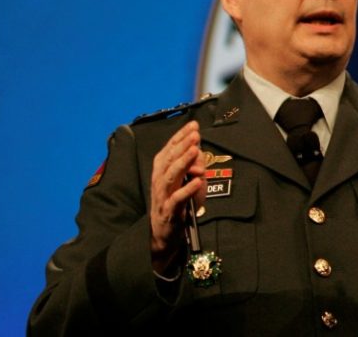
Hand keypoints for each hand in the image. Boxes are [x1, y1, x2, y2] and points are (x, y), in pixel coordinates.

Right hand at [149, 121, 205, 273]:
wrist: (165, 233)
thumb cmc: (179, 203)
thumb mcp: (189, 180)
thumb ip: (193, 164)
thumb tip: (198, 148)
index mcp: (161, 171)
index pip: (169, 150)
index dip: (180, 137)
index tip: (193, 125)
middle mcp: (159, 181)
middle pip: (168, 160)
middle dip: (182, 145)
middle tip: (194, 133)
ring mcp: (162, 196)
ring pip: (170, 176)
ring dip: (182, 162)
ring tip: (194, 150)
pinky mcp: (169, 211)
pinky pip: (177, 199)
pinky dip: (187, 189)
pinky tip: (198, 181)